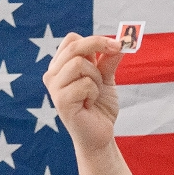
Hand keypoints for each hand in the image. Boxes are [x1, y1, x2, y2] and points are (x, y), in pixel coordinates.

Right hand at [43, 33, 123, 153]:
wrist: (100, 135)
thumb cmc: (100, 107)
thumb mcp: (106, 78)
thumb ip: (108, 60)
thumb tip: (120, 41)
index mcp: (61, 66)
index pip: (72, 40)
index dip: (94, 39)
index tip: (116, 45)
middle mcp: (53, 75)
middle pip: (74, 46)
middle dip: (99, 45)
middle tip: (117, 49)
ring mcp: (54, 88)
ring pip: (79, 64)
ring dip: (96, 77)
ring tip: (94, 93)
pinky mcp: (61, 101)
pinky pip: (84, 84)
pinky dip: (94, 93)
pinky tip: (89, 105)